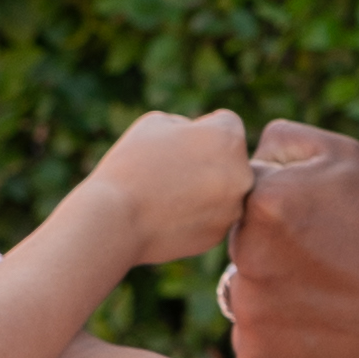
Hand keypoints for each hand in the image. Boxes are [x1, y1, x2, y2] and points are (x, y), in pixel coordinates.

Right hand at [76, 108, 255, 265]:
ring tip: (166, 194)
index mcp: (229, 139)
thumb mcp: (157, 123)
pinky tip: (167, 215)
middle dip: (208, 161)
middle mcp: (242, 174)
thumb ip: (190, 125)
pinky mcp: (219, 235)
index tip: (173, 144)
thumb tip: (204, 139)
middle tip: (170, 170)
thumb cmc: (132, 164)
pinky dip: (196, 215)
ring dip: (204, 189)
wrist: (116, 220)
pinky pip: (212, 217)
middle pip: (229, 159)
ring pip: (223, 191)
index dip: (199, 129)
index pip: (225, 125)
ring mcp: (233, 209)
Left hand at [221, 124, 358, 357]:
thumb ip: (282, 139)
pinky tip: (320, 327)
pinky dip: (279, 334)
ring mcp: (249, 314)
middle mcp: (245, 258)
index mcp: (263, 201)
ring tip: (327, 294)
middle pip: (242, 243)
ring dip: (275, 290)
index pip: (246, 193)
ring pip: (247, 290)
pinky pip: (254, 336)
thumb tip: (244, 158)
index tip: (320, 222)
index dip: (285, 202)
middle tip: (329, 259)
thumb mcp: (348, 157)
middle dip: (275, 246)